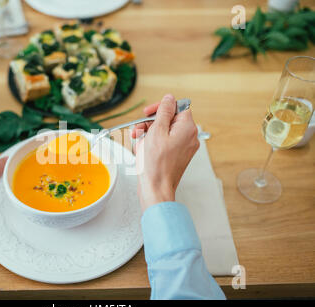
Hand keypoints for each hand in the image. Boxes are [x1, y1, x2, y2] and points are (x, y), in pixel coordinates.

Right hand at [132, 94, 198, 210]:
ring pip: (163, 132)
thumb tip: (169, 98)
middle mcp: (188, 137)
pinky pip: (163, 144)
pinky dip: (151, 145)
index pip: (177, 107)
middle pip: (168, 120)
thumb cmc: (156, 165)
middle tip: (138, 130)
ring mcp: (183, 148)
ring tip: (138, 144)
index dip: (160, 108)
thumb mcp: (156, 131)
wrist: (156, 189)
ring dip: (148, 135)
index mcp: (187, 128)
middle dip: (150, 124)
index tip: (147, 113)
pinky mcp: (175, 156)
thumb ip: (163, 112)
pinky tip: (142, 152)